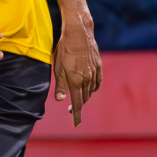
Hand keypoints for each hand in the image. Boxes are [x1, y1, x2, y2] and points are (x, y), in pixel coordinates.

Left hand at [52, 0, 101, 126]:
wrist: (78, 33)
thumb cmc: (64, 50)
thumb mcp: (58, 68)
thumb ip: (61, 85)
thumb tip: (61, 100)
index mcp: (76, 81)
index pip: (77, 103)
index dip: (77, 114)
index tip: (76, 123)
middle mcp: (87, 79)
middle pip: (84, 98)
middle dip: (79, 106)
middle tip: (72, 111)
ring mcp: (95, 72)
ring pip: (91, 90)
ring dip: (85, 98)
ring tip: (79, 101)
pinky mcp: (99, 65)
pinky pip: (98, 82)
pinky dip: (94, 88)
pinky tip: (91, 90)